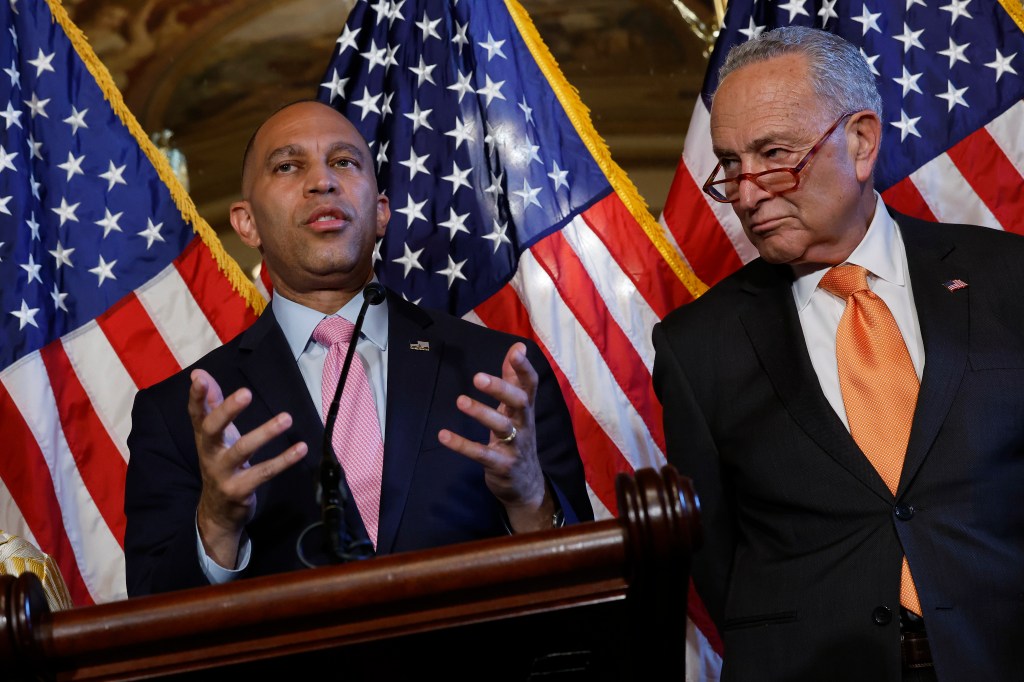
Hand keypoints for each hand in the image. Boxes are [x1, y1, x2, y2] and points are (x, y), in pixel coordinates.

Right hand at [189, 369, 306, 567]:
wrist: (217, 512)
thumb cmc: (220, 463)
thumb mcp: (215, 435)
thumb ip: (210, 404)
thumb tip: (198, 372)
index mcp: (204, 438)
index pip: (196, 413)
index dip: (197, 396)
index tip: (199, 378)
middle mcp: (210, 453)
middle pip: (212, 429)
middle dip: (227, 410)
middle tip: (246, 392)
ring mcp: (223, 473)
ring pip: (242, 450)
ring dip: (265, 433)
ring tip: (286, 418)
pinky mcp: (240, 490)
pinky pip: (264, 473)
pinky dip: (284, 460)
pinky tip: (301, 448)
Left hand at [438, 343, 556, 532]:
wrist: (527, 485)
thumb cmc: (518, 438)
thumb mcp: (517, 409)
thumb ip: (514, 378)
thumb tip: (518, 345)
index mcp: (526, 409)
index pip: (530, 385)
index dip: (524, 368)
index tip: (516, 352)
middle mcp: (525, 425)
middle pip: (519, 403)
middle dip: (500, 389)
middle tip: (478, 377)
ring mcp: (515, 446)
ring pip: (502, 427)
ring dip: (481, 413)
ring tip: (460, 401)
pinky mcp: (501, 465)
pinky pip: (481, 454)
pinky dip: (462, 445)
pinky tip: (443, 435)